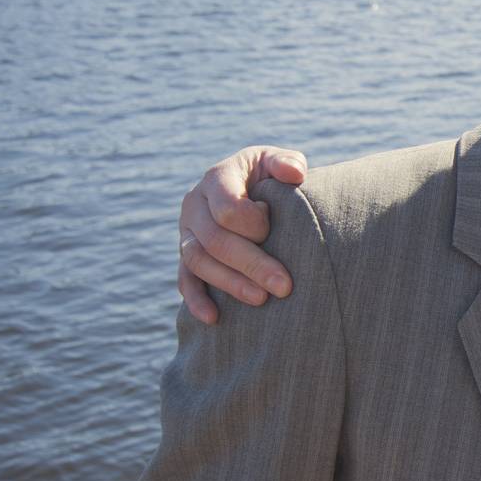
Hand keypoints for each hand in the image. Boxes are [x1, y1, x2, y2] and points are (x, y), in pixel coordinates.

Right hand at [177, 147, 307, 323]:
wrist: (255, 189)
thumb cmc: (272, 176)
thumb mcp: (279, 161)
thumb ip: (287, 163)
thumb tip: (295, 174)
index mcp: (217, 177)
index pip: (227, 208)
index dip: (253, 224)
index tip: (275, 230)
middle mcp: (195, 204)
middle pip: (215, 240)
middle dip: (251, 264)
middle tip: (284, 287)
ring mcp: (187, 231)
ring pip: (198, 262)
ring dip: (230, 283)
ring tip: (261, 300)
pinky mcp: (187, 254)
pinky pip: (185, 279)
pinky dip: (196, 300)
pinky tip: (214, 318)